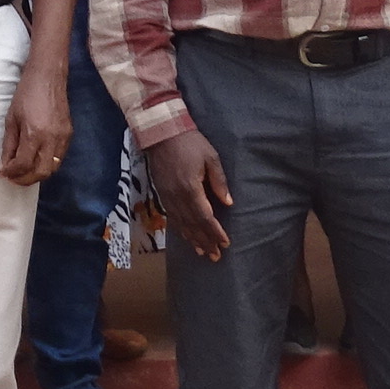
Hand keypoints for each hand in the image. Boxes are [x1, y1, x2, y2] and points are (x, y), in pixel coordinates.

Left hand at [0, 53, 69, 188]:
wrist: (48, 77)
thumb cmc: (25, 95)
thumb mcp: (11, 119)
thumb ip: (9, 145)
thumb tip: (5, 165)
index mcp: (34, 134)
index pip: (24, 164)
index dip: (12, 172)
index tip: (3, 173)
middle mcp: (51, 139)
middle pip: (41, 173)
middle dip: (25, 180)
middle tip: (13, 178)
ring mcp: (63, 138)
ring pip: (52, 169)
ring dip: (37, 175)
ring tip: (23, 172)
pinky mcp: (69, 135)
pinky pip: (59, 158)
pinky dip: (47, 165)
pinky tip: (36, 161)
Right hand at [141, 126, 229, 259]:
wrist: (161, 132)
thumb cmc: (190, 142)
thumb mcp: (211, 158)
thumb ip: (219, 182)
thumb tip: (228, 203)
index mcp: (191, 188)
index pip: (205, 217)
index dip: (215, 232)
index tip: (225, 243)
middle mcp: (177, 196)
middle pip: (192, 225)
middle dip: (205, 241)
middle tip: (215, 256)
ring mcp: (167, 196)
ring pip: (181, 224)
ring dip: (192, 239)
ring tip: (202, 252)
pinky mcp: (162, 193)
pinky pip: (172, 217)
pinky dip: (181, 229)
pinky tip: (187, 236)